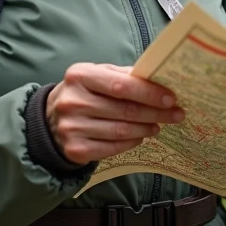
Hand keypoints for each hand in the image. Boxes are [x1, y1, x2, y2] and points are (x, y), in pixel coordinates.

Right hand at [46, 63, 185, 164]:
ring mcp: (72, 127)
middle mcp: (73, 101)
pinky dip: (132, 142)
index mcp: (80, 75)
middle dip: (155, 112)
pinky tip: (141, 136)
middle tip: (176, 114)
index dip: (149, 92)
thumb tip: (158, 79)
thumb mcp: (96, 75)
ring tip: (158, 125)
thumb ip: (123, 76)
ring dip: (146, 128)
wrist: (50, 119)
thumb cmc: (83, 93)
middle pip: (125, 110)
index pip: (121, 85)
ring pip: (121, 130)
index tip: (171, 98)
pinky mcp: (75, 149)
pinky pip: (113, 148)